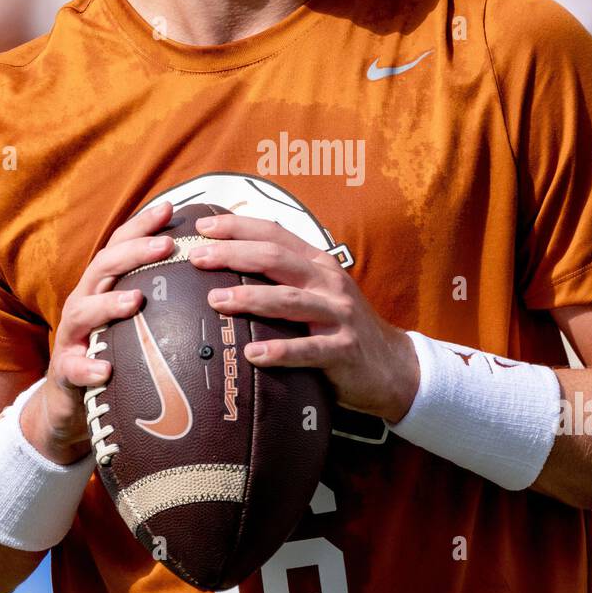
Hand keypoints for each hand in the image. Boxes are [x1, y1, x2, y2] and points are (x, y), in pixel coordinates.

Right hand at [20, 200, 176, 463]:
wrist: (71, 404)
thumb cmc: (116, 354)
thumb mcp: (138, 323)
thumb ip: (164, 300)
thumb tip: (218, 280)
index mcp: (104, 287)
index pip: (120, 246)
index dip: (141, 225)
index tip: (171, 207)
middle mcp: (84, 303)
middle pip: (102, 267)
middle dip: (133, 252)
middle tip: (165, 246)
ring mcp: (72, 337)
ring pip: (83, 311)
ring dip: (109, 303)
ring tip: (136, 301)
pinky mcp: (65, 373)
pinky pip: (73, 369)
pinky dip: (88, 367)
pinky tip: (105, 369)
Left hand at [188, 214, 419, 424]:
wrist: (394, 366)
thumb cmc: (342, 327)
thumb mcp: (320, 292)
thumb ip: (285, 277)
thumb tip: (230, 264)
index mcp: (319, 264)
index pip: (275, 233)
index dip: (238, 227)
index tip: (202, 227)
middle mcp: (328, 283)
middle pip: (276, 258)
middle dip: (233, 255)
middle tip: (197, 258)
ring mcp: (338, 315)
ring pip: (288, 300)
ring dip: (249, 298)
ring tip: (216, 301)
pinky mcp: (343, 350)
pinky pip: (308, 350)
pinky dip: (279, 352)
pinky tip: (252, 355)